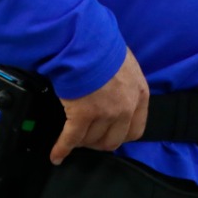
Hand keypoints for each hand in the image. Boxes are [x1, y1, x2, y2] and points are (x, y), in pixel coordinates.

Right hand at [50, 47, 148, 164]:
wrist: (87, 42)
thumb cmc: (105, 48)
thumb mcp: (126, 65)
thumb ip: (126, 85)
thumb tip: (115, 92)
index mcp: (140, 95)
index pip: (135, 130)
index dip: (120, 135)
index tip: (109, 135)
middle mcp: (126, 108)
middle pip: (113, 140)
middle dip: (99, 142)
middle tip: (87, 138)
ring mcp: (105, 113)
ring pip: (91, 140)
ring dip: (81, 141)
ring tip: (72, 138)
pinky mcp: (82, 115)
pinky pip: (71, 139)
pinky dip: (62, 149)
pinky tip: (57, 155)